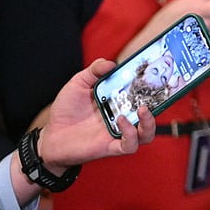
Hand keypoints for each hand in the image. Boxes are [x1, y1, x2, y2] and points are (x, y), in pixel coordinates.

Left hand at [35, 58, 156, 171]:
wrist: (50, 135)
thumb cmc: (66, 110)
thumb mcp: (78, 83)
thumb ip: (94, 71)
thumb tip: (112, 63)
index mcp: (119, 101)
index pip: (142, 93)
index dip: (153, 85)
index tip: (157, 72)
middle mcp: (123, 117)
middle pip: (151, 113)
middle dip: (159, 104)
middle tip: (157, 91)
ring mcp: (119, 133)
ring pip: (146, 134)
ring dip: (149, 122)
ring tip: (142, 109)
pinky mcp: (111, 147)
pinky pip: (130, 144)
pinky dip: (130, 133)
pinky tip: (121, 120)